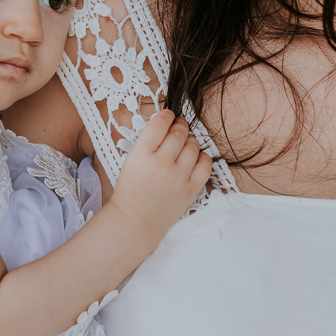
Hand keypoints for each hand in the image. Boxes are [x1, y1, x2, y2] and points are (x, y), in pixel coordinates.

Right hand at [110, 110, 211, 238]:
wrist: (136, 220)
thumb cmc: (131, 189)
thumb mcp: (131, 160)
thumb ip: (147, 142)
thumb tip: (168, 124)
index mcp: (141, 154)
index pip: (159, 125)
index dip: (166, 115)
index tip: (168, 115)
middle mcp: (161, 164)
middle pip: (178, 133)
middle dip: (179, 126)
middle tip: (179, 126)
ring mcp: (178, 177)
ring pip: (193, 146)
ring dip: (190, 140)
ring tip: (185, 143)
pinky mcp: (191, 190)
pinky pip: (205, 165)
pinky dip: (202, 157)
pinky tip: (195, 158)